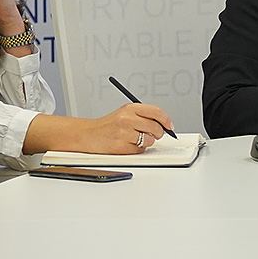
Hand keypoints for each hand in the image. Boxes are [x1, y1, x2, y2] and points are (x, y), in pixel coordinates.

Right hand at [23, 103, 174, 154]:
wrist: (88, 135)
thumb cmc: (108, 126)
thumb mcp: (125, 114)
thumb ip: (143, 116)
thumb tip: (164, 124)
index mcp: (130, 108)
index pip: (156, 112)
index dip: (166, 120)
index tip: (169, 126)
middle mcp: (127, 119)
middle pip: (156, 127)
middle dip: (157, 133)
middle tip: (153, 135)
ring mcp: (124, 133)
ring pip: (149, 140)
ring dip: (146, 142)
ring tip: (135, 139)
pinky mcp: (121, 146)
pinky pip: (140, 150)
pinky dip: (137, 150)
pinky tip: (128, 145)